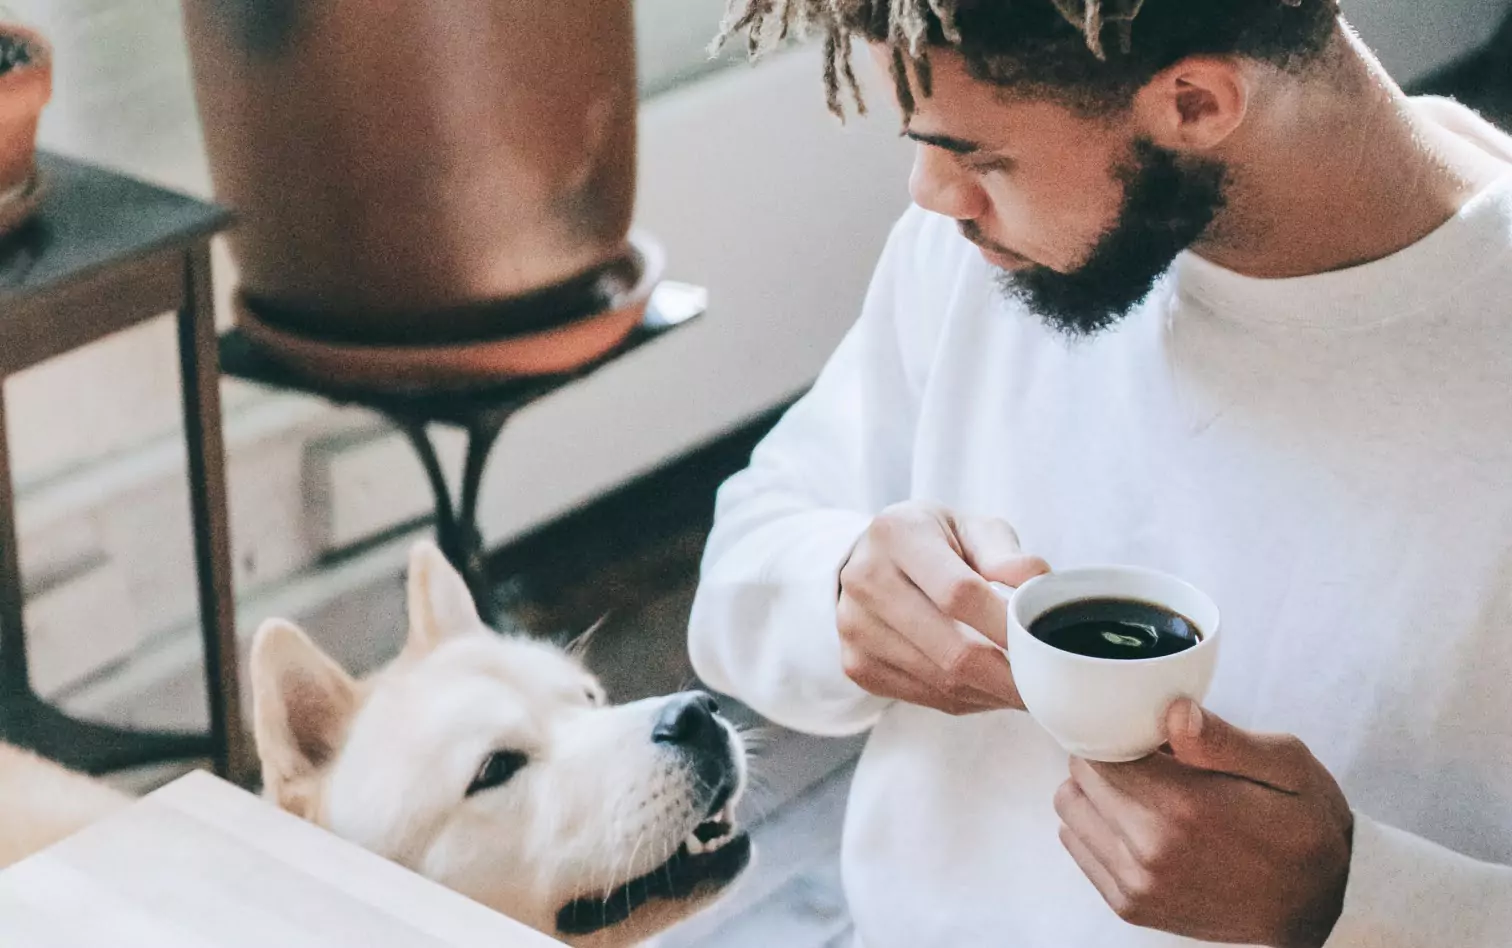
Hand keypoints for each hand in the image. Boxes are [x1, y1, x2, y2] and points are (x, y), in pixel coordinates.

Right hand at [837, 501, 1049, 714]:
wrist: (875, 559)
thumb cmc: (936, 542)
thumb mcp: (972, 528)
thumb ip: (1006, 555)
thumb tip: (1038, 588)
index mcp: (897, 534)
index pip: (959, 593)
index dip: (1006, 626)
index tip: (1044, 645)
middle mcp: (865, 579)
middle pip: (952, 649)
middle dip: (1009, 675)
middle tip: (1048, 683)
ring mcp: (855, 627)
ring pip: (942, 681)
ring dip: (993, 692)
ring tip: (1025, 686)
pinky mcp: (856, 664)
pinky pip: (926, 697)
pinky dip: (968, 699)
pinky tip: (989, 688)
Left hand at [1055, 700, 1353, 946]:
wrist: (1321, 904)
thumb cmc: (1305, 826)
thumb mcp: (1287, 765)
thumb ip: (1223, 739)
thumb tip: (1174, 712)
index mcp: (1184, 807)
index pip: (1100, 748)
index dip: (1117, 730)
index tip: (1143, 732)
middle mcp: (1149, 850)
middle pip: (1080, 776)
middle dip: (1107, 758)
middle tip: (1149, 760)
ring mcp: (1136, 884)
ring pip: (1070, 810)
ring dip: (1096, 793)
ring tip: (1144, 791)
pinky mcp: (1130, 906)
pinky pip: (1079, 848)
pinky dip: (1096, 827)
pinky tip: (1138, 822)